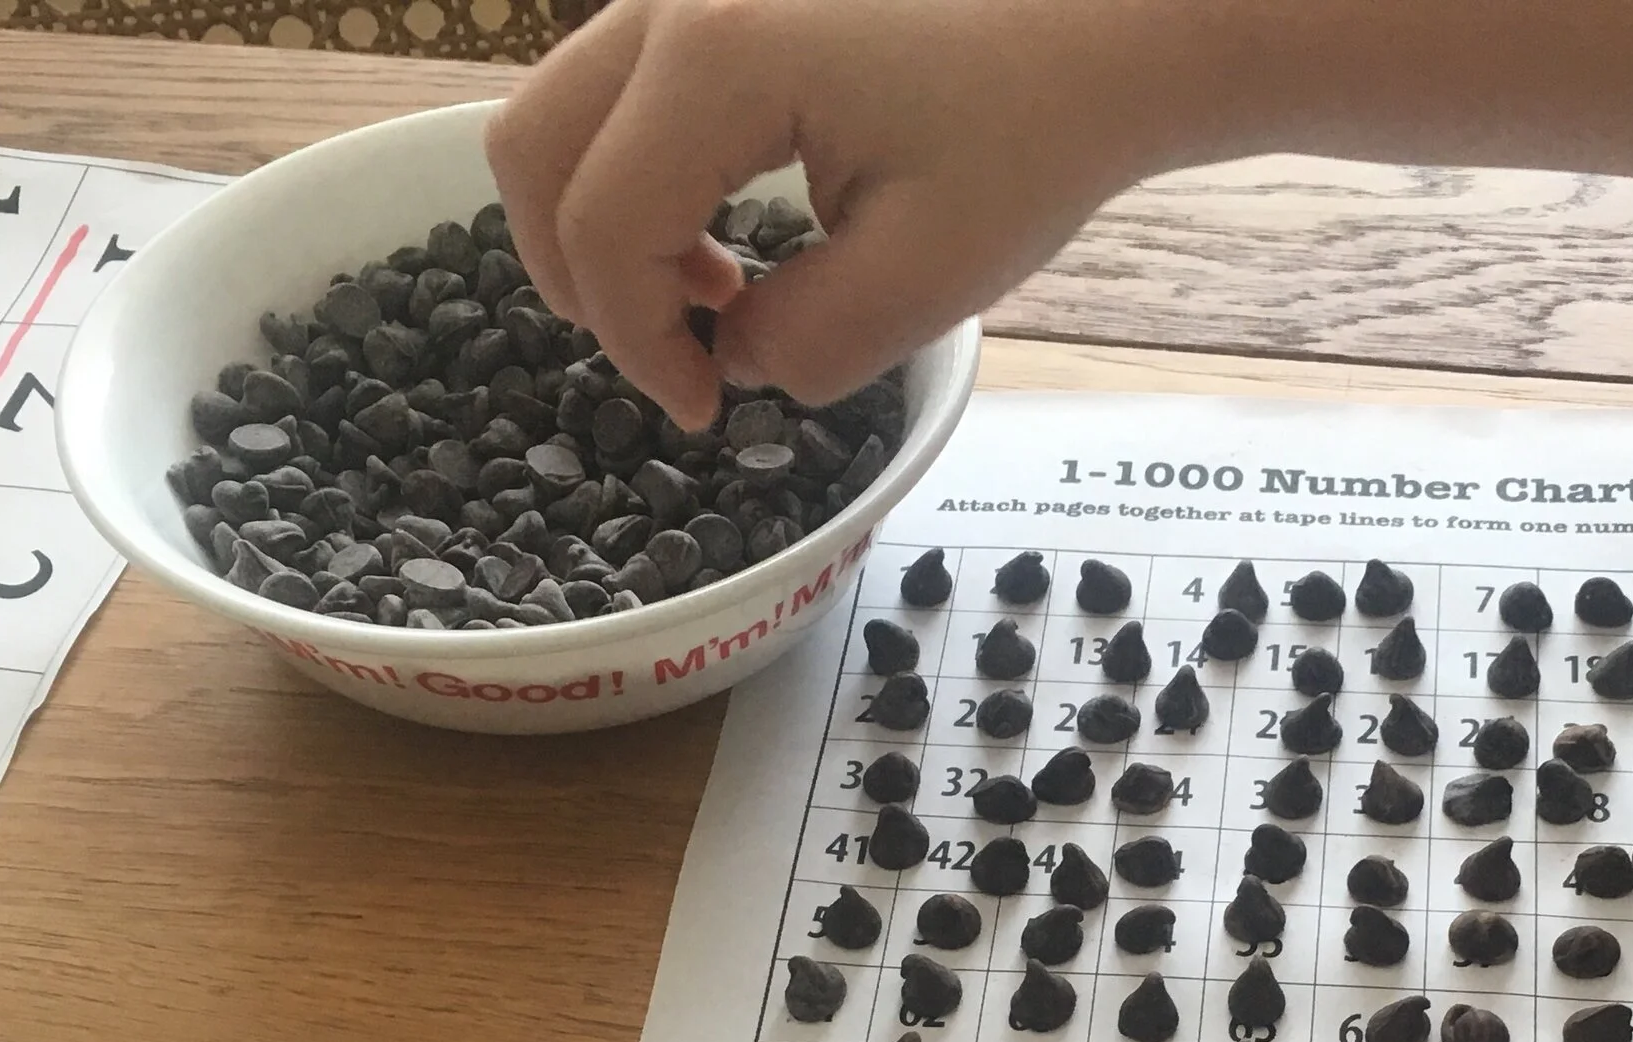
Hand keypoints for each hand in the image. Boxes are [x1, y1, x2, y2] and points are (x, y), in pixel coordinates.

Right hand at [486, 0, 1148, 423]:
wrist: (1101, 24)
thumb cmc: (1031, 134)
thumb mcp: (925, 278)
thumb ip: (804, 343)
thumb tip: (732, 359)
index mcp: (719, 58)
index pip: (602, 226)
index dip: (634, 345)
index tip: (703, 411)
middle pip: (531, 149)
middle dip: (579, 282)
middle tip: (670, 362)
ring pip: (560, 111)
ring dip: (602, 225)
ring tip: (709, 297)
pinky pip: (615, 85)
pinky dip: (634, 173)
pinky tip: (722, 235)